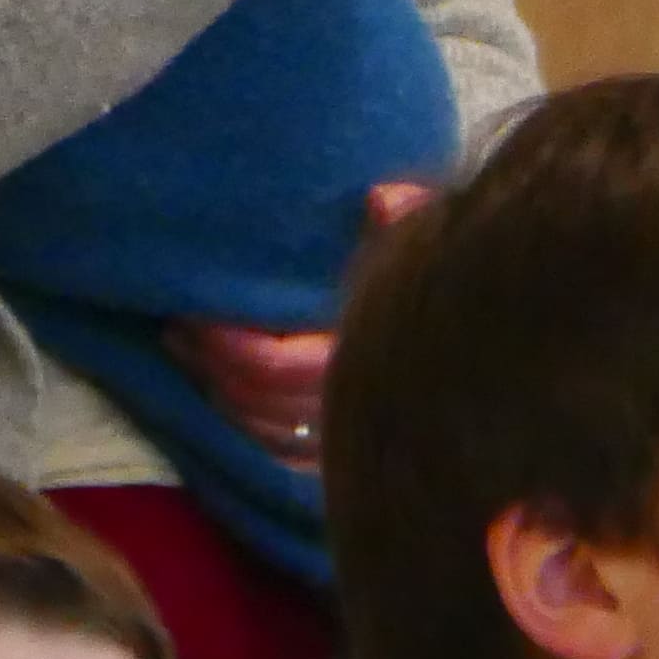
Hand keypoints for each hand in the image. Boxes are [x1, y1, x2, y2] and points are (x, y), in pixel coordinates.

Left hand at [162, 188, 429, 466]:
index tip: (195, 313)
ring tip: (184, 351)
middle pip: (262, 402)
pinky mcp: (346, 453)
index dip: (228, 345)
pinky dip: (246, 432)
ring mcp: (353, 436)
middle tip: (178, 328)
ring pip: (267, 434)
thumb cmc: (444, 272)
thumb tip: (378, 199)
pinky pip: (283, 460)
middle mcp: (363, 403)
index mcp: (368, 349)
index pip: (278, 365)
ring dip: (217, 394)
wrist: (481, 322)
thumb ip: (406, 217)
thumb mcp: (432, 236)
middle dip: (211, 366)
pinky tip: (219, 397)